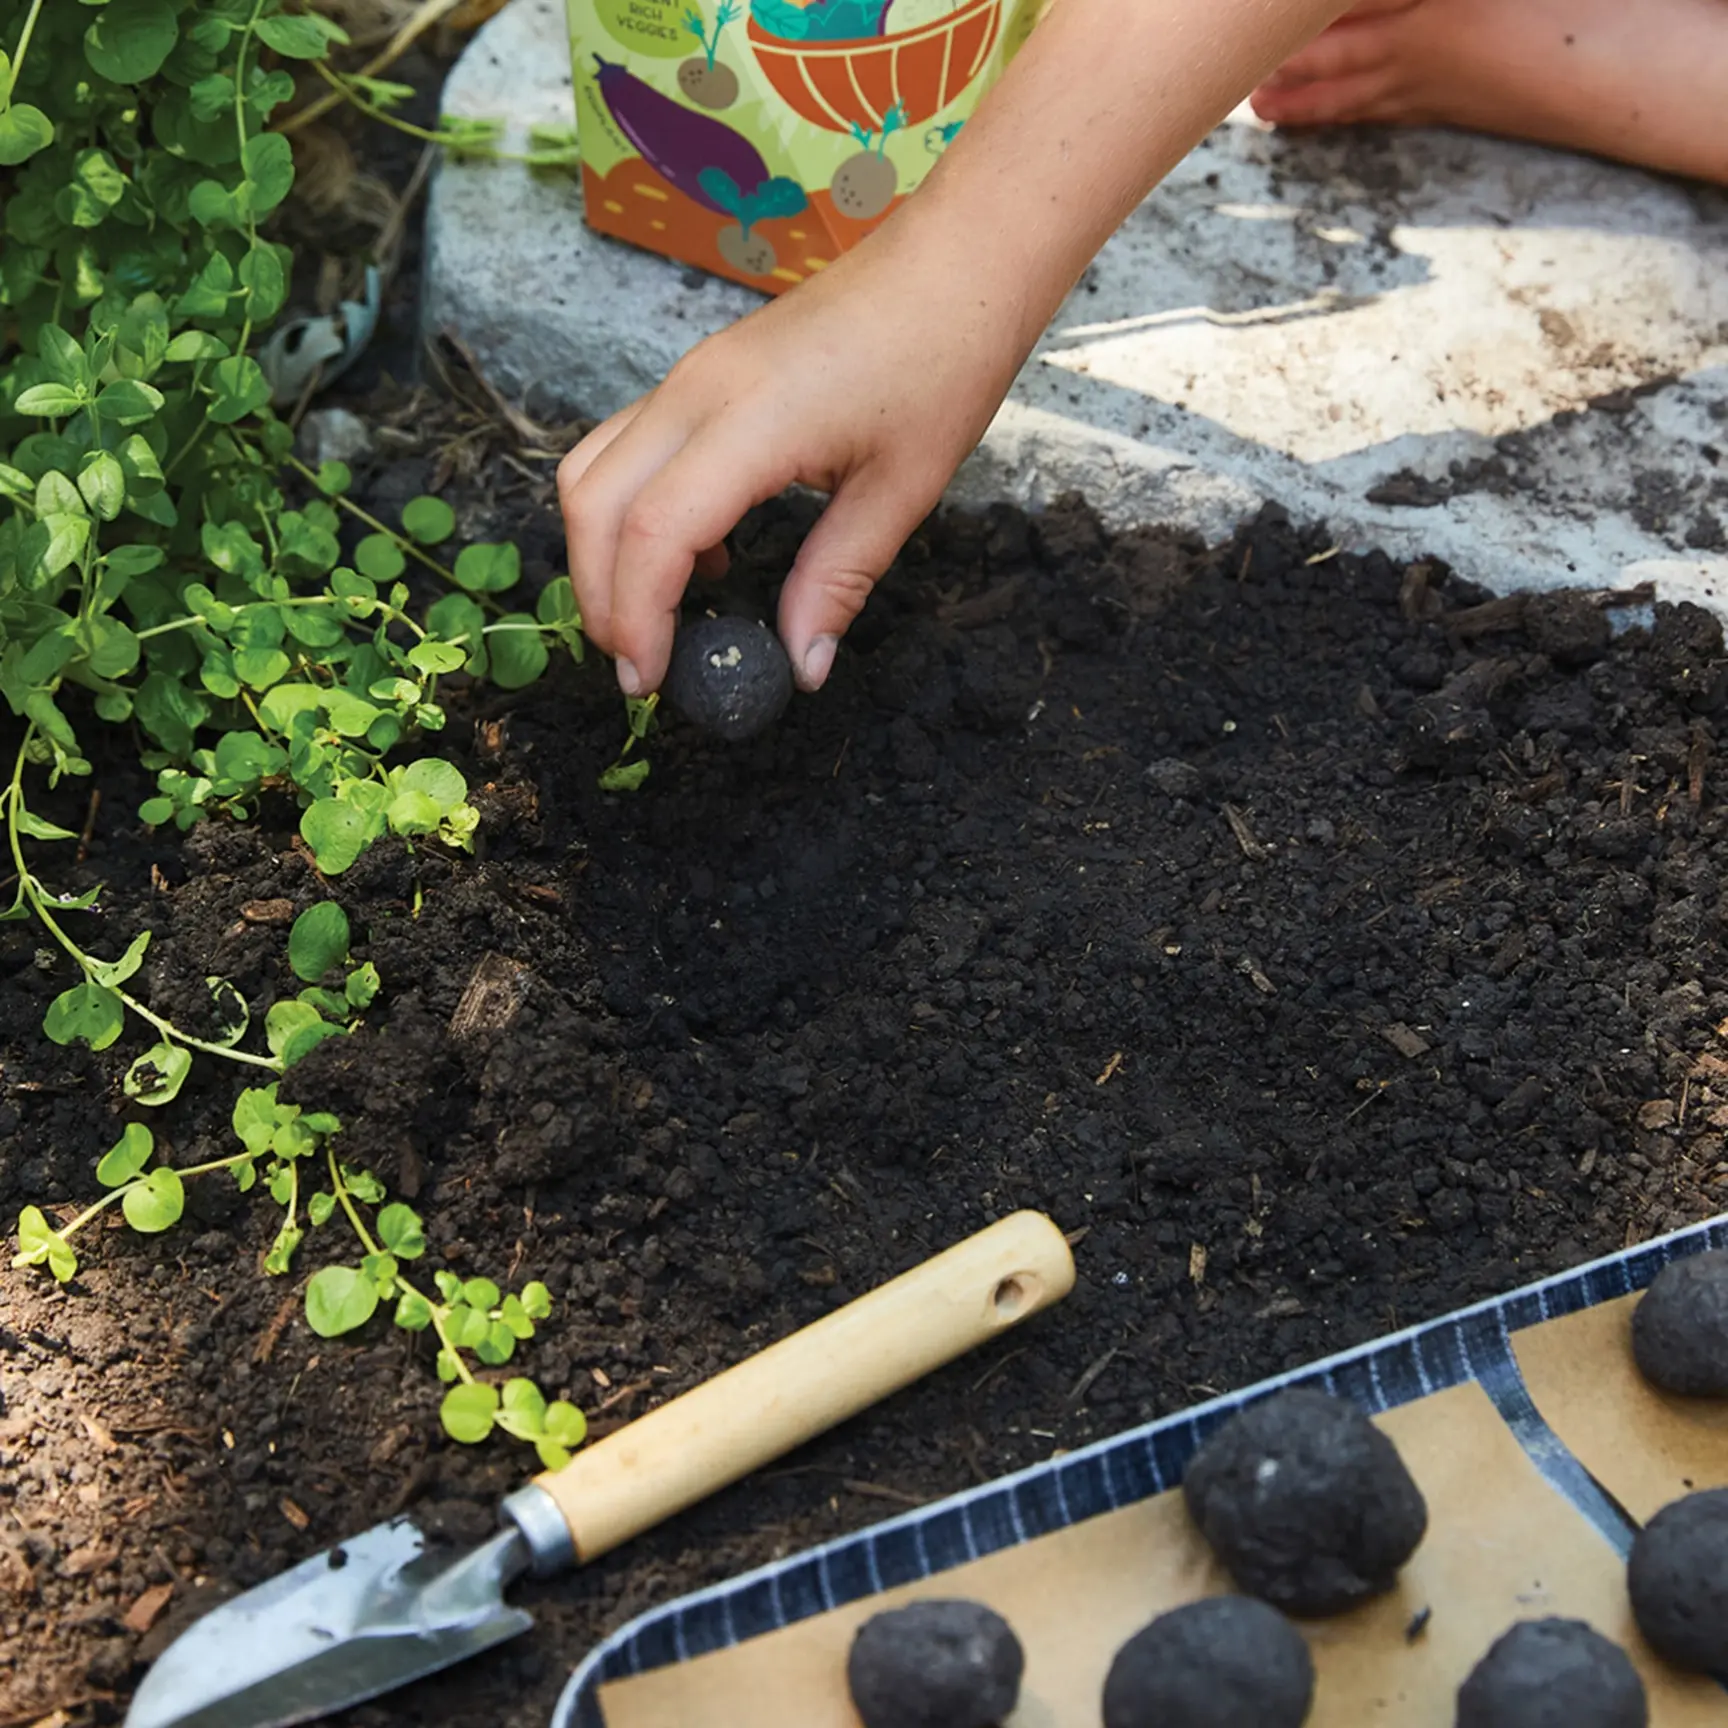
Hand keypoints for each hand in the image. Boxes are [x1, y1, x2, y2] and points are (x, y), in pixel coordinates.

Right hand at [557, 213, 1035, 697]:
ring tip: (653, 620)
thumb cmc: (939, 364)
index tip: (651, 683)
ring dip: (600, 552)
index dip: (639, 618)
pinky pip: (626, 447)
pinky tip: (700, 556)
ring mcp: (688, 377)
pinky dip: (629, 511)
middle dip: (599, 597)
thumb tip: (801, 665)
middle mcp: (696, 392)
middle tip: (638, 669)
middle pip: (593, 503)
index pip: (653, 534)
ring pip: (593, 470)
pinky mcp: (697, 375)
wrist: (951, 267)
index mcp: (749, 422)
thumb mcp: (901, 494)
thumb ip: (836, 582)